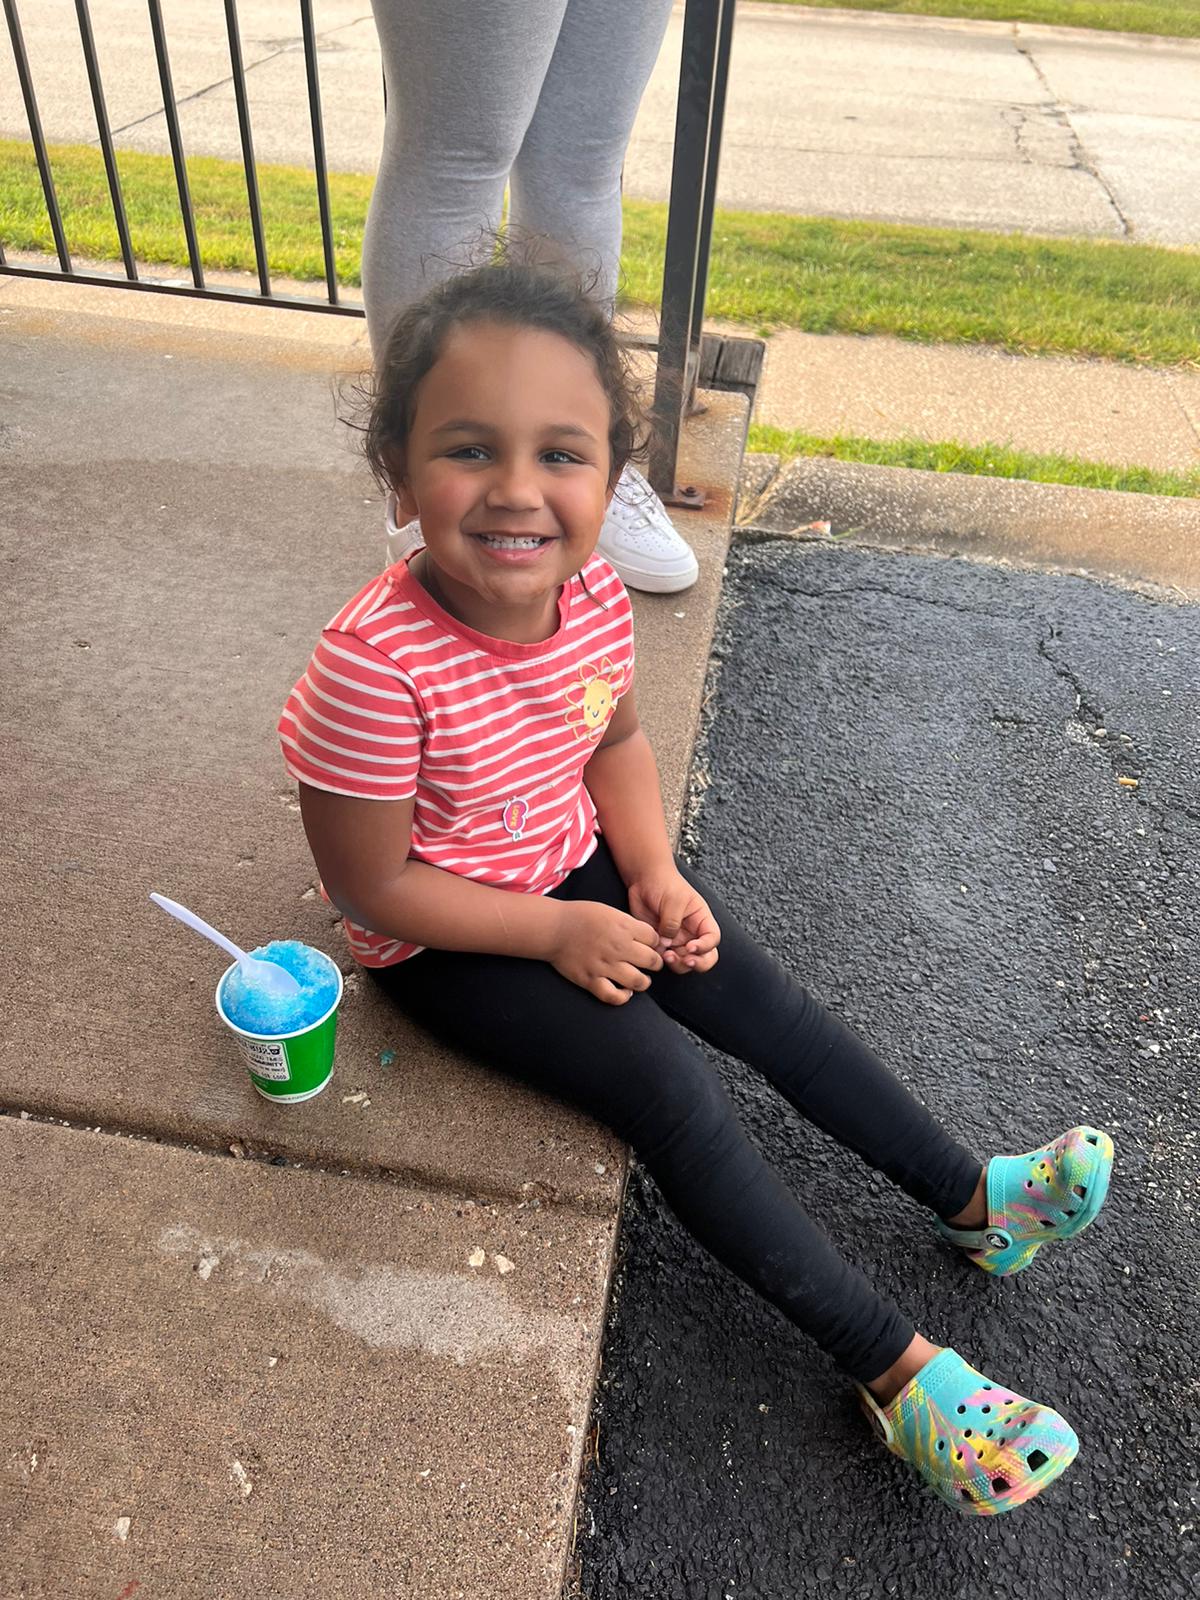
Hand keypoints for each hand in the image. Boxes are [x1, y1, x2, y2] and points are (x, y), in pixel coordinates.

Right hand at [547, 900, 663, 1004]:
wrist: (553, 928)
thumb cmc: (580, 916)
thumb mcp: (609, 911)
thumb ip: (628, 924)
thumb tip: (645, 937)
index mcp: (624, 927)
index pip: (654, 939)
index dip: (655, 942)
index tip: (649, 945)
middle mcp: (618, 947)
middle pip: (652, 961)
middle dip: (655, 963)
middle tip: (650, 963)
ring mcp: (605, 965)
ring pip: (638, 981)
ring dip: (644, 982)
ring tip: (641, 979)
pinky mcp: (591, 980)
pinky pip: (613, 996)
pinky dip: (623, 997)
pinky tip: (625, 992)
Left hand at [627, 870, 720, 975]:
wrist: (644, 880)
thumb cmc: (664, 883)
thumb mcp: (673, 899)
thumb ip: (672, 922)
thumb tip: (667, 942)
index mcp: (701, 920)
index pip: (712, 938)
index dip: (705, 947)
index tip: (691, 947)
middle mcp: (692, 933)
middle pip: (705, 956)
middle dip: (698, 963)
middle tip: (686, 961)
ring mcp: (677, 940)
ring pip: (684, 962)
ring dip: (678, 964)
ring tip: (666, 955)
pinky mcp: (661, 943)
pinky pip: (664, 958)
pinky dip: (661, 960)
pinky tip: (654, 950)